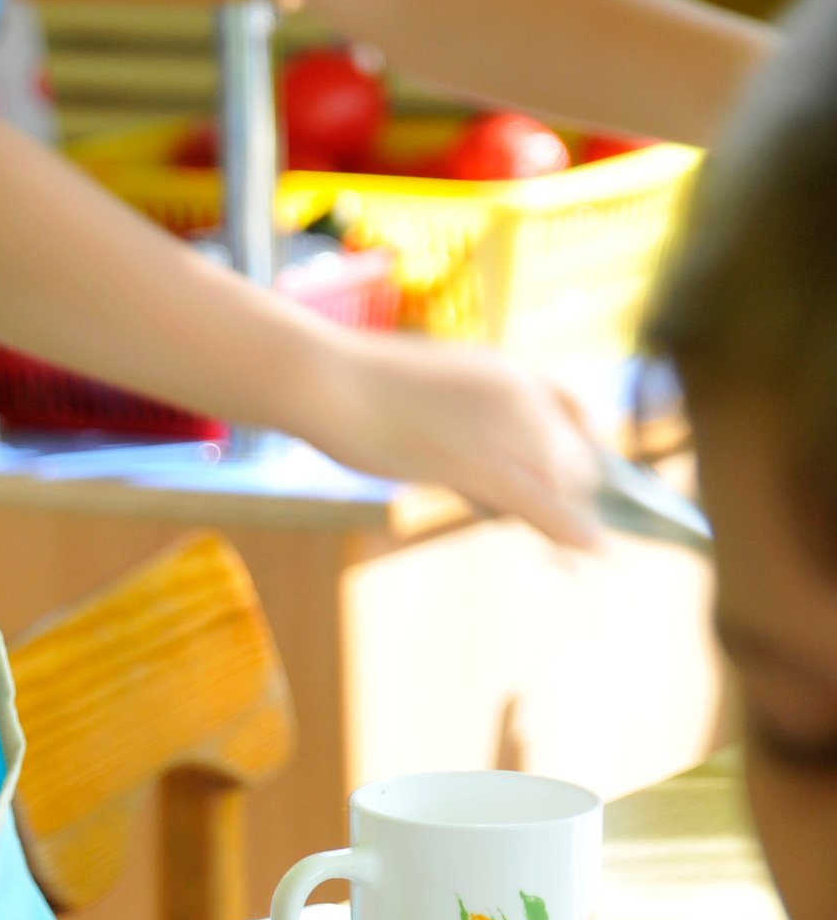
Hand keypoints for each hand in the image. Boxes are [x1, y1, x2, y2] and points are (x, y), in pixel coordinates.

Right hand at [308, 330, 606, 550]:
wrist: (328, 380)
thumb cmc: (357, 387)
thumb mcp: (425, 392)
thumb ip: (461, 419)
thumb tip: (470, 458)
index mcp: (504, 370)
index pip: (572, 407)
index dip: (586, 443)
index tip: (587, 472)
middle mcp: (518, 394)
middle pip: (573, 451)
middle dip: (582, 491)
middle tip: (585, 527)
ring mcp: (501, 426)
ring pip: (562, 480)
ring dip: (576, 515)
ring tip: (587, 546)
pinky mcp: (479, 463)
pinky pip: (538, 503)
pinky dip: (568, 529)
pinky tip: (590, 549)